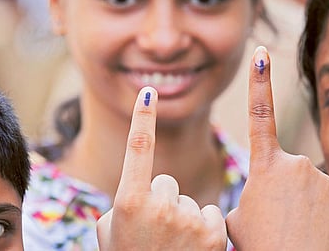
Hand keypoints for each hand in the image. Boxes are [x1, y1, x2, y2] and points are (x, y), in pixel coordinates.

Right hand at [97, 87, 226, 250]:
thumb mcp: (112, 234)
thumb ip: (123, 204)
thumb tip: (137, 185)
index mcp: (129, 203)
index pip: (138, 150)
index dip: (143, 119)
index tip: (148, 93)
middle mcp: (160, 207)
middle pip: (167, 183)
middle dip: (163, 203)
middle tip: (158, 235)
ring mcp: (190, 219)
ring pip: (190, 201)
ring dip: (184, 219)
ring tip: (176, 249)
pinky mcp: (215, 232)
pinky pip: (211, 213)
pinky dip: (205, 228)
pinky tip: (197, 250)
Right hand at [226, 46, 328, 250]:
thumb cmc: (258, 244)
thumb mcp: (238, 216)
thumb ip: (250, 193)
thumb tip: (261, 194)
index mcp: (265, 165)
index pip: (260, 114)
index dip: (258, 82)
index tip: (260, 54)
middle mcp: (294, 163)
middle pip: (286, 167)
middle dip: (281, 187)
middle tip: (277, 218)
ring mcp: (319, 177)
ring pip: (307, 182)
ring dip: (300, 200)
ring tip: (294, 226)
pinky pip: (327, 194)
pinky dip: (320, 209)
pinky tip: (313, 227)